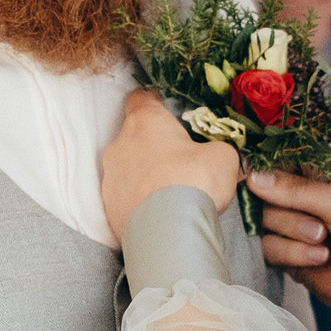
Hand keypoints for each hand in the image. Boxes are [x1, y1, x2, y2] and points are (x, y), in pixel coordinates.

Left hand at [103, 89, 239, 244]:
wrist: (169, 233)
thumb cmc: (194, 182)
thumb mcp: (223, 157)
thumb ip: (218, 148)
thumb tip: (218, 154)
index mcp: (145, 122)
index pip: (140, 97)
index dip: (155, 101)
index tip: (169, 110)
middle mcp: (120, 145)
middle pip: (134, 135)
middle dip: (154, 144)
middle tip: (181, 159)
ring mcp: (110, 177)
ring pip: (128, 167)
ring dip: (145, 174)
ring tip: (171, 191)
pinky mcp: (108, 208)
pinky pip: (125, 197)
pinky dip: (139, 200)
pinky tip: (160, 212)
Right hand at [247, 161, 330, 310]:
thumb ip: (296, 189)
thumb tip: (254, 177)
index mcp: (324, 164)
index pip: (282, 152)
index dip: (269, 165)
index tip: (259, 178)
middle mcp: (306, 188)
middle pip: (265, 187)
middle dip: (287, 209)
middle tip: (318, 226)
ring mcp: (294, 219)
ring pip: (263, 217)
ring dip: (292, 232)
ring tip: (322, 242)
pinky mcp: (287, 248)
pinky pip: (266, 245)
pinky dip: (290, 253)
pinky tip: (318, 258)